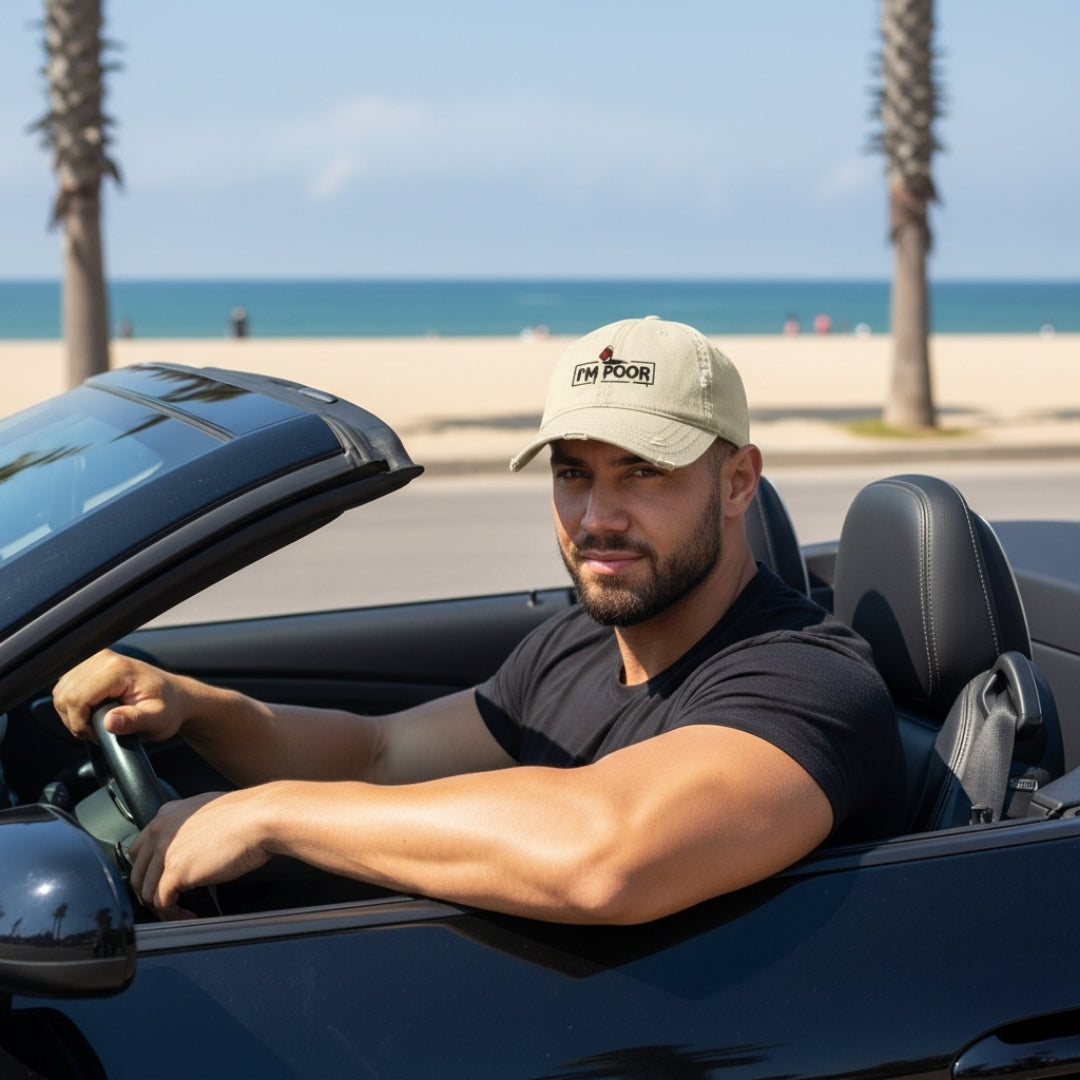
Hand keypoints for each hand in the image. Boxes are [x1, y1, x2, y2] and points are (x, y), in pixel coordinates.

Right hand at [53, 649, 187, 742]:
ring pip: (61, 693)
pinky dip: (74, 704)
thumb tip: (110, 721)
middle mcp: (102, 658)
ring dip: (73, 713)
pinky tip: (93, 710)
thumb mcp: (157, 720)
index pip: (76, 698)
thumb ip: (134, 721)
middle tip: (100, 730)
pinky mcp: (88, 664)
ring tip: (99, 721)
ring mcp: (94, 658)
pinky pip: (65, 687)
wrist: (175, 697)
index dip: (81, 723)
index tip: (98, 734)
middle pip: (64, 696)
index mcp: (116, 669)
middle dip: (76, 721)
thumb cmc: (168, 708)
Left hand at [128, 791, 273, 918]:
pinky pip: (162, 903)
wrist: (260, 817)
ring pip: (146, 890)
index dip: (148, 868)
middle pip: (137, 870)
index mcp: (168, 813)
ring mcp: (165, 851)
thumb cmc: (247, 814)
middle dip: (148, 890)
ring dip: (161, 906)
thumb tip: (193, 845)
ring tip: (179, 912)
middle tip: (166, 901)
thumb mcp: (209, 812)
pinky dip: (172, 916)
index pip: (141, 847)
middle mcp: (160, 830)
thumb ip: (191, 827)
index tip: (159, 881)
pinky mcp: (175, 871)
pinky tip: (187, 917)